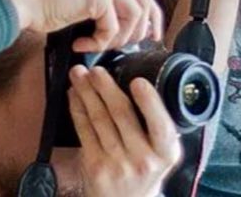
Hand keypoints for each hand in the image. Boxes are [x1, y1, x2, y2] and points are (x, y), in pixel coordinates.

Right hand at [0, 0, 162, 51]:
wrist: (20, 2)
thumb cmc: (43, 4)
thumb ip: (107, 2)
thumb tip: (134, 25)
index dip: (150, 15)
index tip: (151, 34)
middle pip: (143, 0)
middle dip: (140, 29)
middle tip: (125, 46)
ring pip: (133, 15)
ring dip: (117, 38)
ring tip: (96, 44)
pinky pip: (112, 27)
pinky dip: (99, 42)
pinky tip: (81, 43)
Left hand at [69, 66, 181, 196]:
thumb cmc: (145, 171)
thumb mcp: (161, 153)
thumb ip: (157, 126)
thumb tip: (137, 82)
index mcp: (165, 153)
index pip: (160, 126)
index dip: (149, 102)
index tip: (138, 81)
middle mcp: (143, 160)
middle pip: (122, 115)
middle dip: (106, 87)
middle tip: (96, 69)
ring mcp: (117, 164)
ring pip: (99, 119)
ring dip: (86, 92)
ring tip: (79, 74)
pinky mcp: (95, 166)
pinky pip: (84, 130)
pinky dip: (77, 108)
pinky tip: (74, 94)